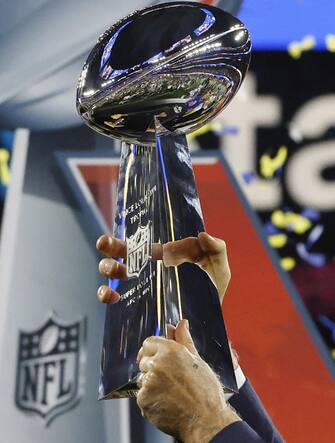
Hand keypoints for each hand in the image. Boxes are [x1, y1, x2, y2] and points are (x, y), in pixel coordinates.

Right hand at [96, 232, 230, 302]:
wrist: (210, 318)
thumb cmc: (213, 289)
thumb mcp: (219, 267)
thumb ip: (216, 248)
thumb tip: (202, 235)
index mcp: (163, 255)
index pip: (140, 243)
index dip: (123, 238)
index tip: (108, 240)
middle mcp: (148, 268)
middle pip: (122, 254)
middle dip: (110, 249)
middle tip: (104, 244)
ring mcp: (143, 286)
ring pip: (116, 274)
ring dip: (108, 269)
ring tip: (111, 270)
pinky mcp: (141, 304)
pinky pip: (118, 298)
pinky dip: (108, 296)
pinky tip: (111, 297)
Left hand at [136, 319, 239, 441]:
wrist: (206, 422)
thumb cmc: (206, 393)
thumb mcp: (197, 361)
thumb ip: (184, 340)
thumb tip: (181, 324)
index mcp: (171, 351)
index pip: (148, 342)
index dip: (154, 350)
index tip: (158, 357)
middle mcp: (157, 364)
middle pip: (144, 360)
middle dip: (153, 367)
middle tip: (170, 379)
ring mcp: (149, 383)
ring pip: (142, 378)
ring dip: (151, 384)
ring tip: (170, 392)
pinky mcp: (144, 400)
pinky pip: (141, 395)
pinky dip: (150, 399)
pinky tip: (165, 402)